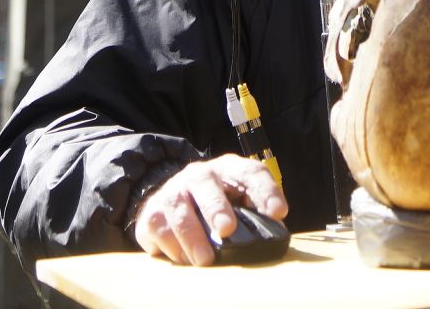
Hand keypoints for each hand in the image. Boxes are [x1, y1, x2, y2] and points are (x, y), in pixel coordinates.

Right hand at [131, 154, 288, 266]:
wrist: (172, 196)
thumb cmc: (215, 201)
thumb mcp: (238, 199)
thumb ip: (254, 211)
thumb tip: (275, 231)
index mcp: (228, 169)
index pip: (250, 172)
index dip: (265, 191)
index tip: (278, 212)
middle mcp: (199, 175)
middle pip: (206, 184)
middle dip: (216, 207)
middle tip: (226, 229)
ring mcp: (173, 192)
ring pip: (179, 211)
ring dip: (193, 237)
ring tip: (205, 259)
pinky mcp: (151, 213)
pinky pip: (160, 230)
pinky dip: (174, 248)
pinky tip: (185, 259)